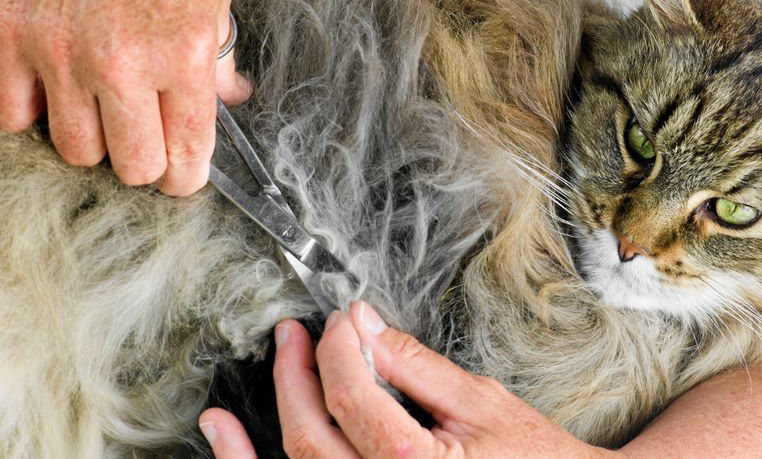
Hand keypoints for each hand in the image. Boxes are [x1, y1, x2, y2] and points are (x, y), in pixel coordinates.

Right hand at [0, 0, 249, 195]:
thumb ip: (218, 60)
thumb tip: (229, 101)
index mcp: (186, 52)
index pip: (187, 155)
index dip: (187, 175)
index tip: (184, 172)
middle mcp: (121, 59)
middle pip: (131, 166)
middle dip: (145, 159)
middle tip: (147, 133)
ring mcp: (59, 47)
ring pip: (74, 149)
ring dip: (93, 135)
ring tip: (104, 101)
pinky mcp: (7, 31)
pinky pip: (11, 114)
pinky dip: (34, 110)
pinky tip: (57, 84)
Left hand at [200, 302, 607, 457]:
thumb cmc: (531, 457)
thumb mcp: (480, 404)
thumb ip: (415, 367)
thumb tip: (364, 325)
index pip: (352, 396)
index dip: (338, 349)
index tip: (341, 318)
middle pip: (313, 438)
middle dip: (296, 378)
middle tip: (293, 335)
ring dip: (254, 437)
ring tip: (239, 394)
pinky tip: (228, 439)